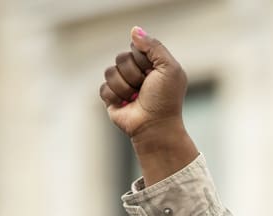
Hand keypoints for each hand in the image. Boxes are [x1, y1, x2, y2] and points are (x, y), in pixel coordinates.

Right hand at [99, 27, 196, 185]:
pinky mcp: (112, 98)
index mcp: (152, 64)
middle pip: (121, 58)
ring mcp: (124, 85)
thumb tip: (135, 31)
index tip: (154, 73)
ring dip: (125, 87)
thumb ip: (154, 46)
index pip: (136, 47)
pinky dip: (116, 97)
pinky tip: (126, 105)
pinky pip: (104, 88)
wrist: (155, 127)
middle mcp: (137, 73)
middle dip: (134, 74)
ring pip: (110, 72)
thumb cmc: (166, 100)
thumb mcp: (169, 69)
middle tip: (145, 88)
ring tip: (136, 98)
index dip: (143, 60)